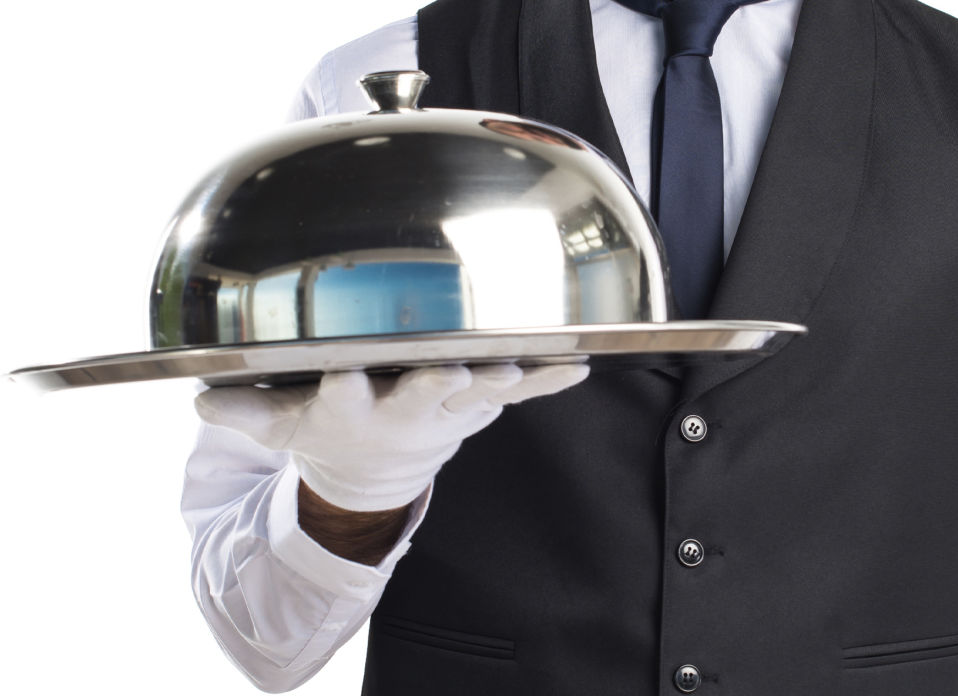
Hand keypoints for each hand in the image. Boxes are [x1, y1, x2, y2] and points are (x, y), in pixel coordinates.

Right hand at [194, 364, 588, 511]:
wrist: (378, 472)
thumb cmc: (328, 429)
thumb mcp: (280, 425)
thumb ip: (243, 412)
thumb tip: (197, 401)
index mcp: (351, 409)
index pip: (340, 397)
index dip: (339, 388)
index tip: (338, 376)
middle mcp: (403, 408)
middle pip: (419, 395)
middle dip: (433, 385)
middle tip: (447, 373)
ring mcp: (448, 407)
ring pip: (477, 390)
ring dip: (499, 380)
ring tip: (525, 366)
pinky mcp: (480, 403)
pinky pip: (520, 390)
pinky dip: (549, 379)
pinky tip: (580, 364)